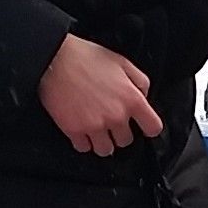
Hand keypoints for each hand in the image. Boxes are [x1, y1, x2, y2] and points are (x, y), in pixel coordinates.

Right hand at [37, 36, 163, 155]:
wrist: (54, 58)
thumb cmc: (85, 58)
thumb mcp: (122, 62)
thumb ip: (139, 81)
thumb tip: (144, 96)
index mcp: (131, 99)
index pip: (153, 128)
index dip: (148, 127)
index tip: (142, 126)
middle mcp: (116, 116)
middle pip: (127, 141)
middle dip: (120, 132)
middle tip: (110, 120)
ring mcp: (95, 125)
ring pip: (106, 150)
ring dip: (102, 142)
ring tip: (96, 129)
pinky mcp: (75, 130)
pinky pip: (84, 148)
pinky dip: (83, 142)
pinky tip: (81, 129)